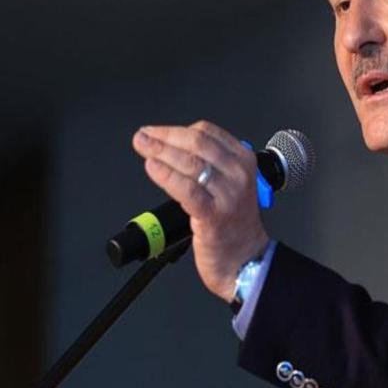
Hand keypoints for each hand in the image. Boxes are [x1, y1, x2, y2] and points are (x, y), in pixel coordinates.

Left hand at [132, 120, 269, 301]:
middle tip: (143, 137)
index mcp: (244, 159)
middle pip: (196, 143)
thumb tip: (170, 146)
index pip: (206, 132)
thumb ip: (209, 163)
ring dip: (161, 152)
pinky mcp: (214, 215)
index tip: (155, 132)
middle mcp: (238, 173)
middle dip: (164, 137)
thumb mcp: (229, 183)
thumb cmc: (233, 223)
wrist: (245, 259)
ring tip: (143, 148)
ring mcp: (228, 194)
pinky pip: (187, 189)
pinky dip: (166, 176)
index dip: (175, 129)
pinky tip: (152, 168)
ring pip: (189, 163)